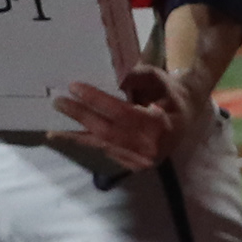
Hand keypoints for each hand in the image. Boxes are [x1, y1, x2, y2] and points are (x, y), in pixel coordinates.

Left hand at [50, 61, 213, 172]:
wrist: (188, 117)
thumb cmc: (171, 94)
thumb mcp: (158, 78)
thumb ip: (138, 76)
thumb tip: (115, 76)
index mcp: (159, 125)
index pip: (121, 112)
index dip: (96, 100)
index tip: (74, 87)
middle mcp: (151, 147)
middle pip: (107, 131)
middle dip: (80, 116)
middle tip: (58, 103)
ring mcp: (143, 160)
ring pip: (104, 146)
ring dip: (77, 137)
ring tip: (53, 131)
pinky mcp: (137, 166)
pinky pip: (108, 152)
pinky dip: (90, 144)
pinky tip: (73, 137)